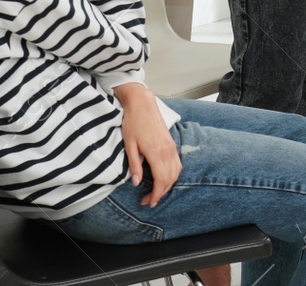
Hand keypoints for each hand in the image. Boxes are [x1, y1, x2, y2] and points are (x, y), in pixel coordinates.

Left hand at [113, 85, 180, 207]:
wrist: (142, 103)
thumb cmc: (133, 122)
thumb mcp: (129, 144)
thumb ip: (134, 165)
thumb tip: (137, 183)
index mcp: (156, 151)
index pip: (161, 180)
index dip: (156, 194)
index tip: (148, 202)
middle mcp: (167, 150)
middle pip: (170, 179)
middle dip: (160, 193)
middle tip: (148, 200)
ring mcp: (171, 146)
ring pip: (176, 173)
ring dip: (167, 185)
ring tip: (155, 192)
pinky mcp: (171, 143)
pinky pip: (177, 164)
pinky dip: (172, 175)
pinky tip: (163, 178)